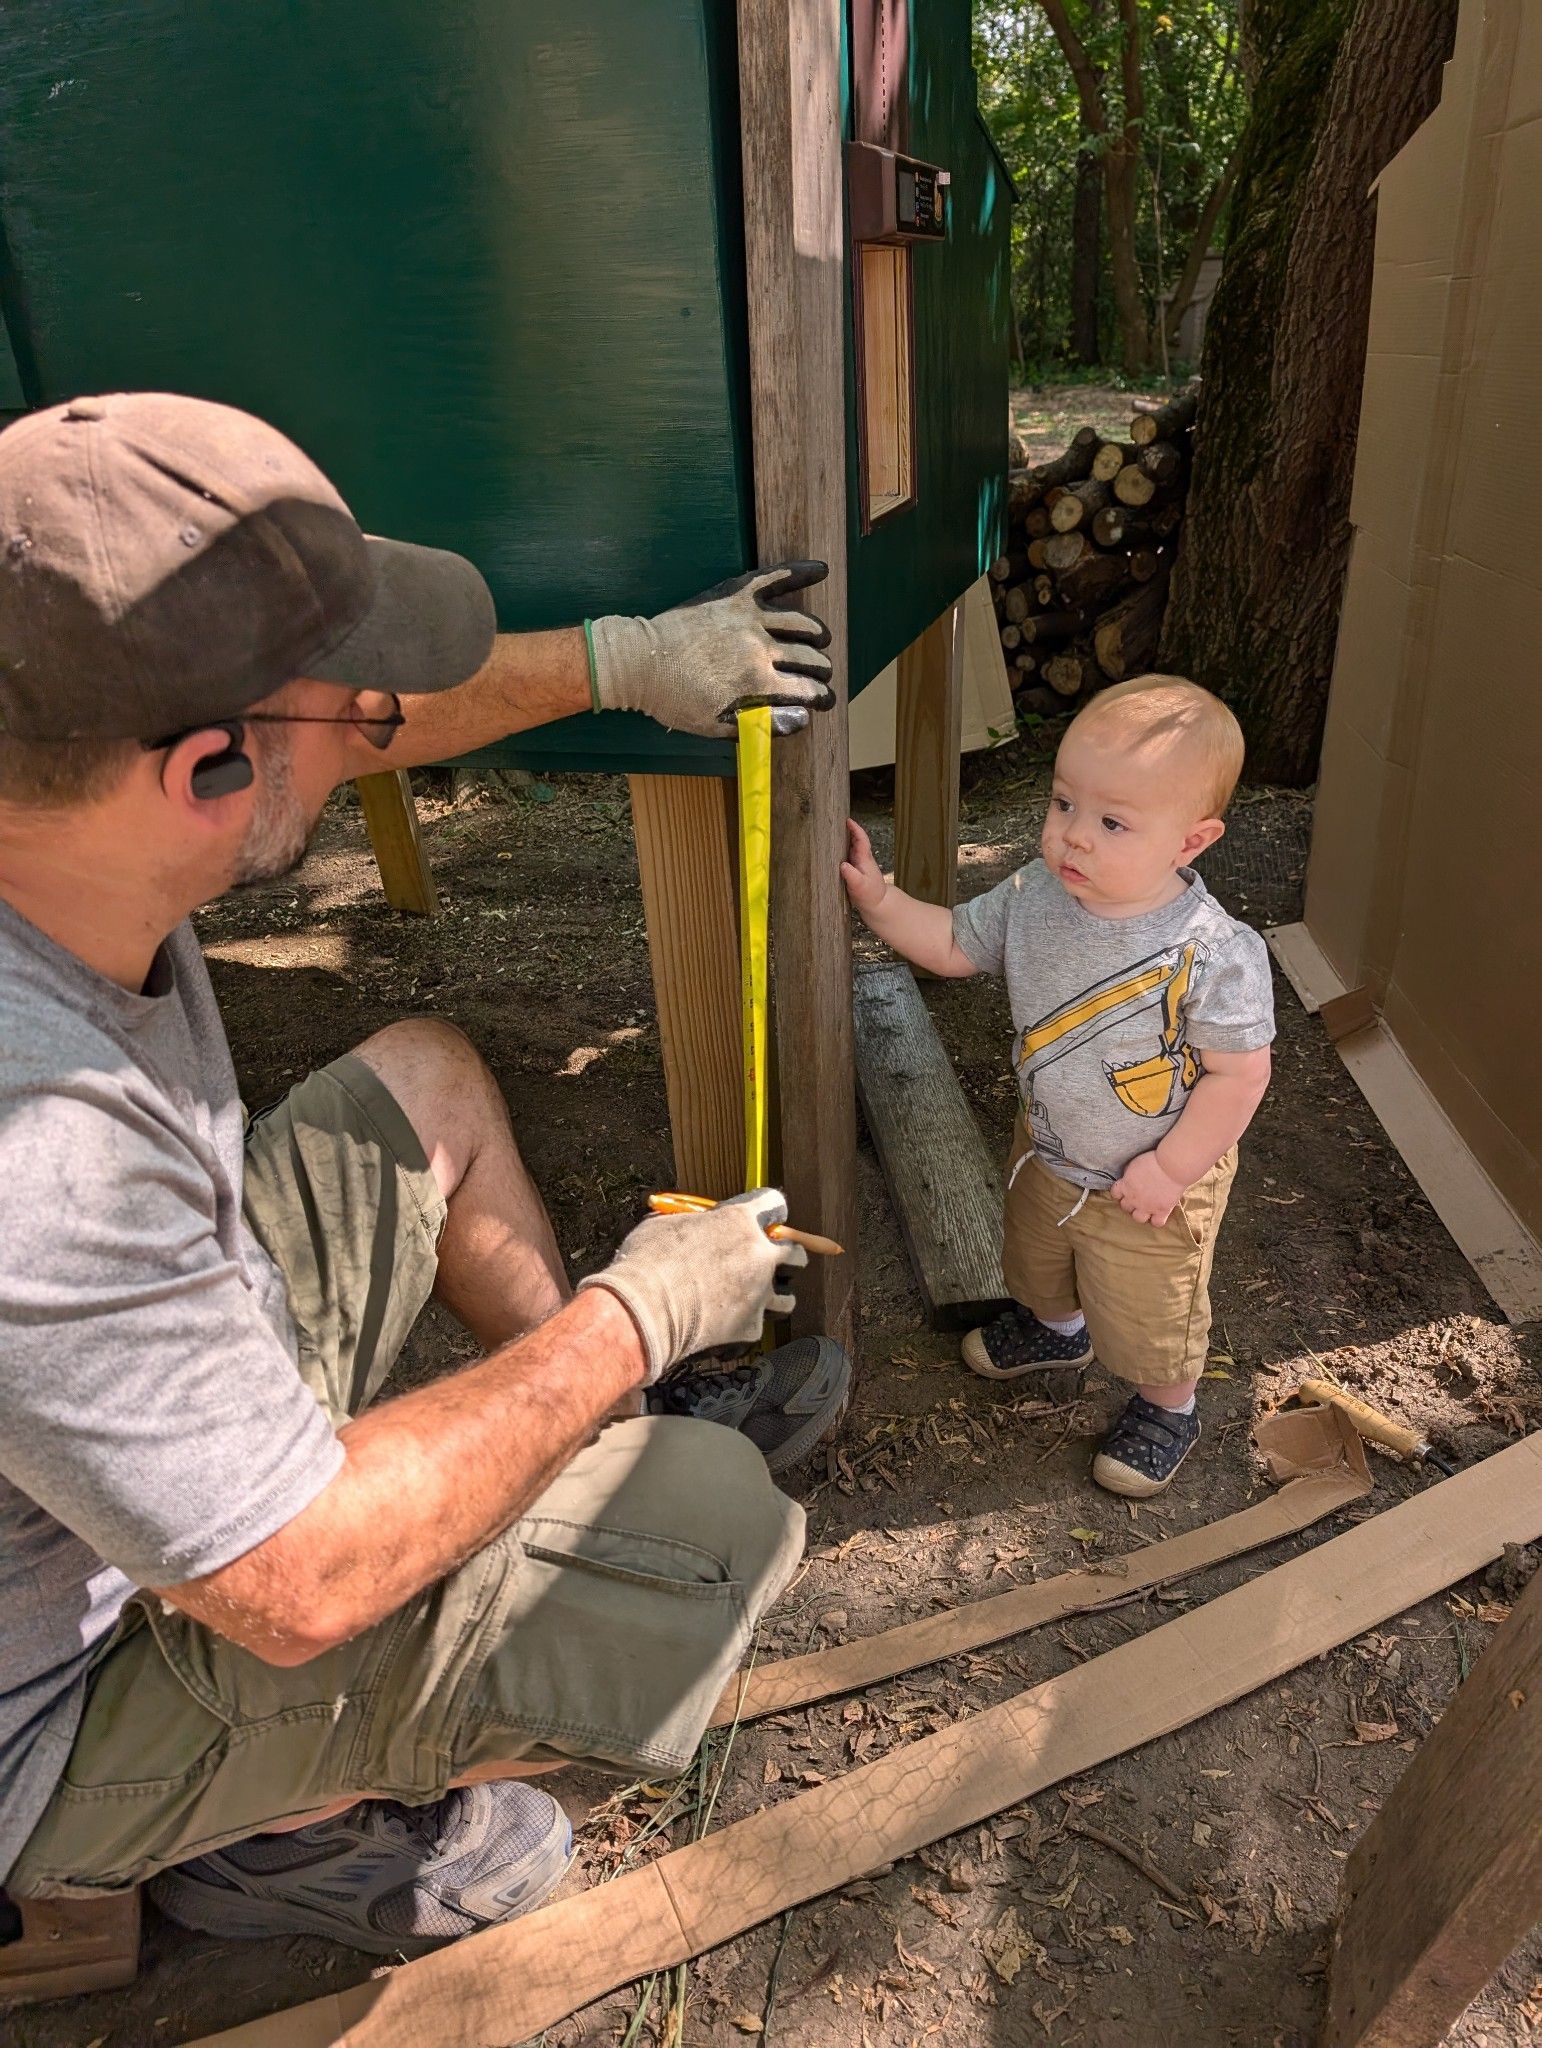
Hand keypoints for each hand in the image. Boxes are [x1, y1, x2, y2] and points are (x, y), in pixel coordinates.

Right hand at [575, 1189, 806, 1381]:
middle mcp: (759, 1255)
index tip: (762, 1221)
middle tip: (767, 1261)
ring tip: (755, 1299)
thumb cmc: (647, 1261)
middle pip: (796, 1251)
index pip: (775, 1205)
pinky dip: (744, 1327)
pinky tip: (726, 1328)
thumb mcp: (664, 1224)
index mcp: (740, 1221)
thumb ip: (690, 1222)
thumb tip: (691, 1224)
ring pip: (788, 1296)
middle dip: (786, 1256)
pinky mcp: (751, 1327)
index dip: (769, 1213)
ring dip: (774, 1296)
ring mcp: (759, 1293)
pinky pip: (758, 1326)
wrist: (643, 1311)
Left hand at [588, 562, 835, 737]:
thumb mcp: (716, 724)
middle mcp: (760, 647)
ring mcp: (749, 617)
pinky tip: (820, 571)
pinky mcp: (735, 595)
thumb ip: (763, 724)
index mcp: (757, 681)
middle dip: (821, 670)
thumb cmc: (674, 698)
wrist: (640, 661)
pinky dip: (801, 573)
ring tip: (818, 641)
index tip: (823, 700)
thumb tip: (803, 719)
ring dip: (816, 635)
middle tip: (818, 675)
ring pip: (802, 623)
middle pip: (810, 657)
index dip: (821, 697)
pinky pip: (775, 578)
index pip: (809, 689)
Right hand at [840, 818, 887, 912]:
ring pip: (851, 846)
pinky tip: (831, 850)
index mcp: (864, 859)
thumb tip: (842, 865)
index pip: (861, 839)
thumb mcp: (860, 886)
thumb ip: (852, 876)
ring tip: (829, 832)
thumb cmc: (870, 895)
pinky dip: (840, 849)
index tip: (848, 821)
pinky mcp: (854, 869)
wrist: (877, 903)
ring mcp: (858, 863)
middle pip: (855, 839)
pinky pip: (846, 854)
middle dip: (846, 829)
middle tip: (834, 822)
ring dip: (843, 838)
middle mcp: (862, 858)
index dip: (855, 829)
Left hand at [1110, 1149, 1187, 1227]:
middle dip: (1130, 1203)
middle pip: (1125, 1207)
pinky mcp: (1162, 1210)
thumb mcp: (1134, 1163)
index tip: (1125, 1190)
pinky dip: (1157, 1220)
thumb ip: (1129, 1173)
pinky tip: (1159, 1214)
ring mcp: (1148, 1207)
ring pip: (1138, 1218)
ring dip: (1141, 1213)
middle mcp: (1134, 1199)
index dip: (1119, 1192)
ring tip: (1147, 1208)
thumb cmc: (1154, 1160)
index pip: (1115, 1193)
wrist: (1171, 1166)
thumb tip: (1128, 1177)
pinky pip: (1157, 1223)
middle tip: (1138, 1198)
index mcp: (1126, 1185)